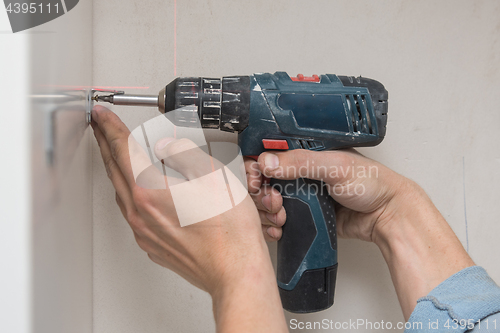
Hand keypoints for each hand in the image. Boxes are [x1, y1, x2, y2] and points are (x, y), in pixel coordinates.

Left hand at [91, 106, 286, 331]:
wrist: (235, 271)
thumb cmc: (230, 231)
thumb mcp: (213, 176)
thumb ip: (184, 153)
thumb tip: (166, 146)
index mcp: (151, 190)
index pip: (122, 149)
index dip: (110, 127)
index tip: (102, 115)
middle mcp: (140, 213)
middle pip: (115, 170)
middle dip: (105, 144)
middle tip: (101, 128)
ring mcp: (144, 232)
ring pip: (121, 193)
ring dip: (116, 169)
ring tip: (118, 154)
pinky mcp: (152, 245)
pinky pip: (133, 213)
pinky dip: (130, 193)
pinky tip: (142, 190)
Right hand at [247, 148, 472, 319]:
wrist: (387, 216)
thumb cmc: (371, 182)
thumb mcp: (335, 166)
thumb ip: (301, 162)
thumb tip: (268, 161)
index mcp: (308, 152)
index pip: (271, 153)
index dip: (257, 164)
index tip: (255, 177)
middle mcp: (302, 171)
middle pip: (265, 179)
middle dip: (262, 192)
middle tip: (272, 200)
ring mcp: (302, 194)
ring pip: (270, 200)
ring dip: (267, 210)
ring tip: (280, 216)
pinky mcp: (306, 214)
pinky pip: (281, 218)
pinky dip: (275, 224)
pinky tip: (279, 228)